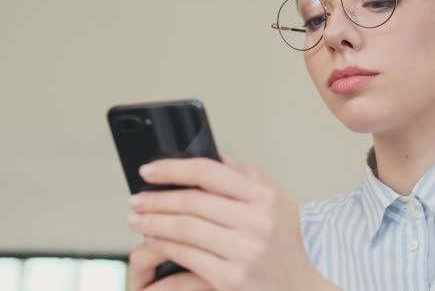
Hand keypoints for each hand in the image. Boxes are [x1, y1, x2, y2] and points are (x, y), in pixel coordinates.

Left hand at [126, 157, 328, 290]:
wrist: (298, 289)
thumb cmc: (285, 244)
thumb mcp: (279, 201)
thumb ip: (249, 176)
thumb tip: (217, 157)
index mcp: (265, 197)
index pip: (210, 172)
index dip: (173, 169)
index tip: (149, 170)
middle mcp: (257, 221)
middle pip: (192, 201)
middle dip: (156, 198)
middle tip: (136, 198)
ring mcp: (244, 251)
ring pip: (184, 229)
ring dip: (153, 222)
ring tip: (137, 218)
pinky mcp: (230, 278)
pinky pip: (186, 256)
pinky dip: (163, 245)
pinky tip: (152, 240)